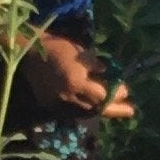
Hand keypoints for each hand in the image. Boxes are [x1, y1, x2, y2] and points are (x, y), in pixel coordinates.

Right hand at [15, 30, 131, 121]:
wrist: (28, 51)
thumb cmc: (57, 46)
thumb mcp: (81, 52)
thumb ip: (95, 65)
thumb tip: (108, 74)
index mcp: (77, 82)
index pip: (103, 94)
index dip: (116, 94)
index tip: (126, 91)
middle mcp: (68, 97)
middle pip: (96, 109)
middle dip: (114, 110)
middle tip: (130, 111)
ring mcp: (58, 103)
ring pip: (85, 113)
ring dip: (100, 111)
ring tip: (113, 109)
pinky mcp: (50, 105)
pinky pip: (72, 112)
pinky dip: (85, 110)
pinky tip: (93, 107)